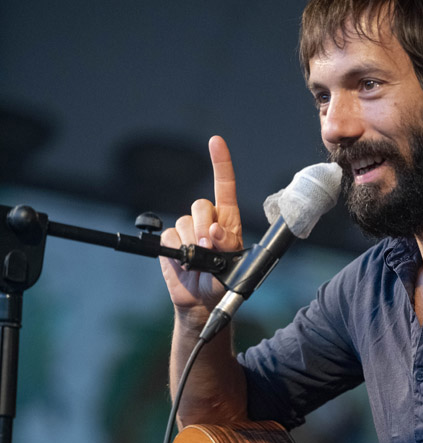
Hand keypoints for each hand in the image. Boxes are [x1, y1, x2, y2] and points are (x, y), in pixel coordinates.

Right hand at [160, 136, 243, 310]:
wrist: (201, 300)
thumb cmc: (222, 282)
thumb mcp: (233, 267)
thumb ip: (226, 247)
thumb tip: (213, 231)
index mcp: (228, 220)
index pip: (225, 186)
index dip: (221, 163)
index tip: (215, 142)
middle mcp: (207, 220)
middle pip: (201, 205)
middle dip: (204, 226)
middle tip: (209, 249)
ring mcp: (188, 229)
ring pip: (184, 222)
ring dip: (191, 242)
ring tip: (198, 263)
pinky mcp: (170, 241)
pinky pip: (169, 236)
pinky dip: (176, 250)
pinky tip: (184, 263)